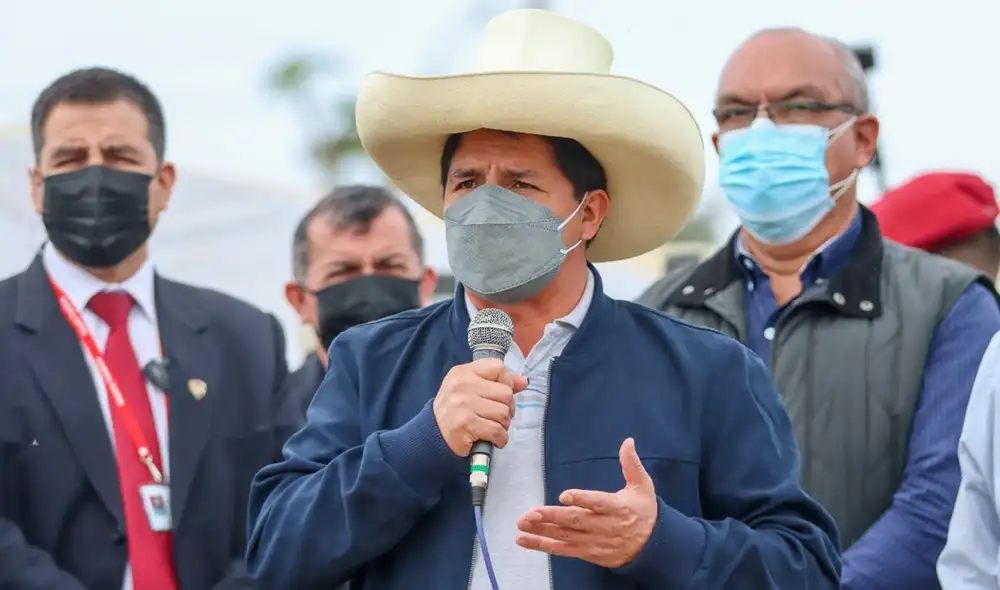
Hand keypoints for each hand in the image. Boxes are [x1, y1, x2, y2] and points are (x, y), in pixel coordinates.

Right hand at [433, 358, 527, 455]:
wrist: (433, 436)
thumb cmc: (455, 411)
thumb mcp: (470, 389)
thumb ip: (496, 382)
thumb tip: (523, 381)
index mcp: (462, 372)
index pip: (498, 367)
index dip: (505, 382)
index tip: (499, 395)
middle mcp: (462, 385)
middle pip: (506, 393)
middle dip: (507, 408)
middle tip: (496, 417)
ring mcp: (463, 404)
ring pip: (504, 413)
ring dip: (503, 425)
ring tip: (491, 427)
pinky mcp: (466, 424)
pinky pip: (498, 430)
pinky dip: (500, 439)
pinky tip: (493, 439)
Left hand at [516, 438, 656, 567]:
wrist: (653, 547)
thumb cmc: (644, 511)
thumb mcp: (643, 486)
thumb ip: (631, 464)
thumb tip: (628, 441)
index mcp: (617, 507)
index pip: (598, 503)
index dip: (582, 499)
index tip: (564, 495)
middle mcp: (604, 526)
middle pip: (576, 521)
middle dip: (552, 517)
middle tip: (531, 512)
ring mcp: (594, 541)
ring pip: (565, 537)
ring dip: (542, 531)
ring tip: (522, 524)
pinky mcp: (587, 553)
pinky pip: (563, 550)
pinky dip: (543, 546)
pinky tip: (525, 539)